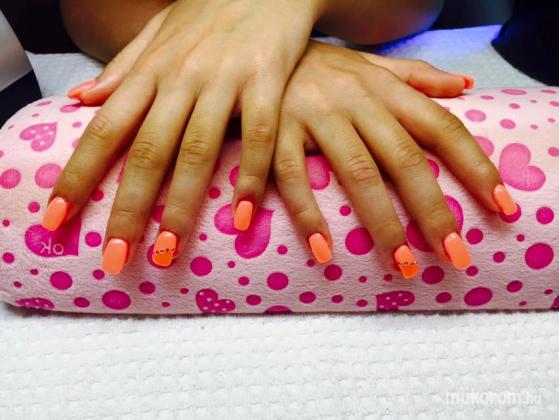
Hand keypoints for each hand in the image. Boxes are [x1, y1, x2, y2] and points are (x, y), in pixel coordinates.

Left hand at [44, 0, 323, 273]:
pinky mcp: (266, 80)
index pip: (103, 131)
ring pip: (197, 151)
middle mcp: (180, 79)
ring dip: (181, 207)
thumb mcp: (157, 34)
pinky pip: (255, 135)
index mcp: (149, 71)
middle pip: (147, 153)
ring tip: (168, 253)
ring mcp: (224, 80)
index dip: (77, 178)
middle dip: (126, 210)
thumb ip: (121, 69)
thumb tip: (80, 100)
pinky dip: (248, 177)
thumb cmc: (209, 11)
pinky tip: (240, 218)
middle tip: (114, 259)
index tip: (57, 221)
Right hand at [271, 41, 513, 277]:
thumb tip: (465, 86)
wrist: (260, 45)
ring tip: (403, 264)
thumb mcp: (372, 63)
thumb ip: (417, 76)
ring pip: (356, 173)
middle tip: (454, 255)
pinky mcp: (277, 130)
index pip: (441, 127)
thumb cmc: (321, 64)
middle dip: (433, 211)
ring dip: (381, 223)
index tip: (500, 205)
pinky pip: (292, 175)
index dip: (474, 166)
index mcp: (385, 89)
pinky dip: (306, 213)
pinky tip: (323, 249)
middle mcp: (356, 101)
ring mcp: (316, 115)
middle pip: (404, 160)